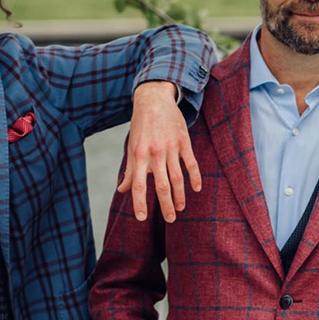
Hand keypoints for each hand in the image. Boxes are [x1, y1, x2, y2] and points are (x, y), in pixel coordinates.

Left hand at [118, 80, 201, 223]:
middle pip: (162, 186)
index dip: (139, 203)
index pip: (139, 185)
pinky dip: (195, 177)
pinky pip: (191, 163)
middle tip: (170, 220)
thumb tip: (121, 191)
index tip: (142, 218)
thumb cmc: (141, 127)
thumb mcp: (132, 147)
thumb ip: (130, 171)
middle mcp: (154, 153)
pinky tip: (196, 189)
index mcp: (139, 155)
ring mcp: (170, 147)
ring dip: (180, 196)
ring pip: (177, 178)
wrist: (153, 100)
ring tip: (180, 208)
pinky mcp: (183, 141)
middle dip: (166, 205)